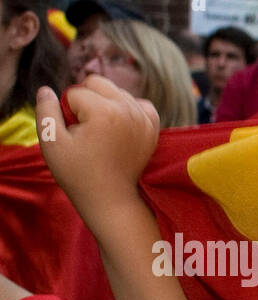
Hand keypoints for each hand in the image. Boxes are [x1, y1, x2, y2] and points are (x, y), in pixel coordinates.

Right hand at [34, 76, 159, 222]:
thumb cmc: (78, 173)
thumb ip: (45, 111)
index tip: (73, 135)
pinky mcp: (153, 128)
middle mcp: (128, 110)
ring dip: (104, 103)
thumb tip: (47, 89)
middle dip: (85, 100)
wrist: (111, 198)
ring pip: (116, 91)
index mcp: (104, 112)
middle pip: (97, 83)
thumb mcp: (51, 142)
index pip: (74, 93)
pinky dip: (127, 109)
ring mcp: (144, 118)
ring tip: (100, 131)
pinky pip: (139, 103)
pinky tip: (119, 125)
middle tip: (84, 129)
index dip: (66, 112)